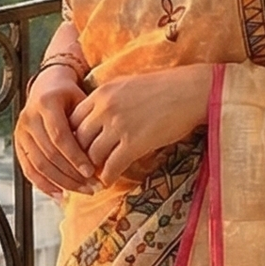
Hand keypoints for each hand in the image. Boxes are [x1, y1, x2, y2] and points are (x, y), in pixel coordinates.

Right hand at [15, 60, 97, 199]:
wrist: (47, 85)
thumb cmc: (70, 95)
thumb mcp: (81, 100)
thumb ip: (87, 123)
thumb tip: (101, 154)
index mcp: (46, 103)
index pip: (60, 136)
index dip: (75, 157)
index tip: (92, 172)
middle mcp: (29, 117)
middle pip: (49, 154)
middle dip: (71, 174)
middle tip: (92, 187)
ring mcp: (21, 131)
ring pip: (39, 164)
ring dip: (61, 182)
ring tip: (81, 191)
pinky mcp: (18, 143)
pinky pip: (29, 169)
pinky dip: (44, 184)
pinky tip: (60, 194)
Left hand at [72, 65, 213, 188]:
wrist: (192, 90)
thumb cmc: (164, 86)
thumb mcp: (127, 84)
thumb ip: (108, 99)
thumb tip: (96, 117)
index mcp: (101, 93)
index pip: (72, 119)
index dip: (73, 137)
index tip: (78, 147)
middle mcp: (105, 108)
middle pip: (77, 139)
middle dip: (79, 156)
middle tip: (84, 166)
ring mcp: (119, 126)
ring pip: (92, 155)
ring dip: (93, 168)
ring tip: (96, 176)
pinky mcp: (135, 143)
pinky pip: (111, 166)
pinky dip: (108, 177)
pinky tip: (109, 181)